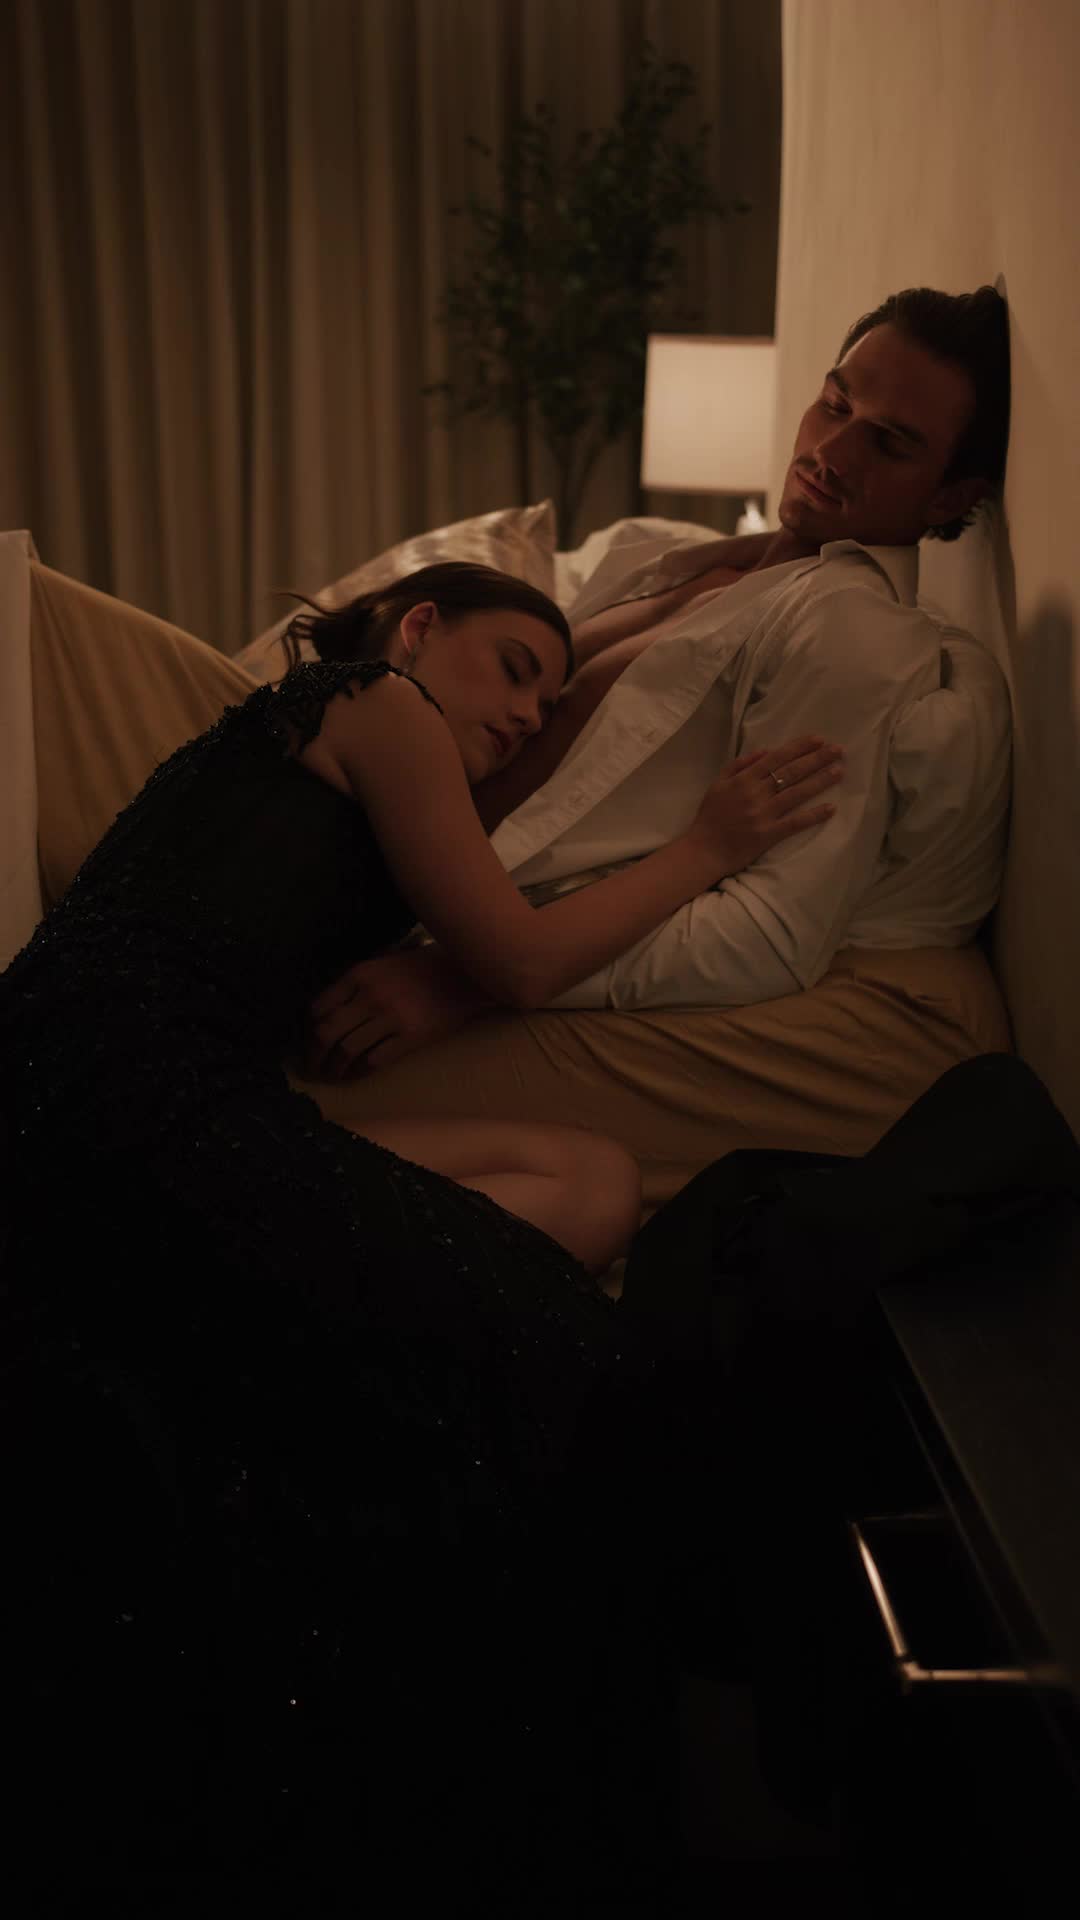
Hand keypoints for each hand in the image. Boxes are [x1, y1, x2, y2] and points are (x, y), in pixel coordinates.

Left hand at [305, 945, 488, 1080]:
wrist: (463, 975)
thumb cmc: (422, 967)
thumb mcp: (383, 963)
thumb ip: (357, 983)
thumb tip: (329, 1012)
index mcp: (359, 974)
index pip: (318, 1007)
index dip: (308, 1029)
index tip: (309, 1041)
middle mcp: (369, 996)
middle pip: (326, 1032)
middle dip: (313, 1055)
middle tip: (311, 1068)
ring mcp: (389, 1018)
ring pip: (347, 1050)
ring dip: (334, 1068)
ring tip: (332, 1075)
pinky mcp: (409, 1037)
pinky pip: (374, 1060)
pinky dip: (360, 1071)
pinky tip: (356, 1075)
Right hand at [688, 735, 843, 874]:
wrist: (704, 850)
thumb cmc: (710, 816)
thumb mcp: (718, 784)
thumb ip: (739, 765)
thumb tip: (765, 751)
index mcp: (743, 779)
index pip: (776, 758)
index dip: (799, 747)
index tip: (818, 739)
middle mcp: (756, 793)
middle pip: (791, 772)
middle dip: (816, 759)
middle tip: (837, 750)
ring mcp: (763, 814)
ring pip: (796, 793)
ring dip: (819, 781)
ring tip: (839, 771)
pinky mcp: (769, 835)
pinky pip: (795, 823)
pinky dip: (813, 815)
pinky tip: (830, 808)